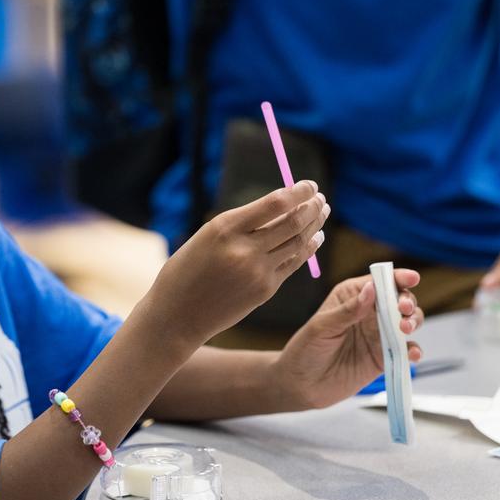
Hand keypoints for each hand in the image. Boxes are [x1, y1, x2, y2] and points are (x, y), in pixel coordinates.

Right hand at [140, 181, 329, 351]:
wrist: (177, 315)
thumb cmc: (187, 270)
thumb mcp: (206, 237)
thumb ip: (241, 223)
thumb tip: (280, 205)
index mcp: (224, 228)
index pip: (275, 203)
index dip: (299, 191)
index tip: (310, 185)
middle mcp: (244, 249)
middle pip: (293, 222)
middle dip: (312, 207)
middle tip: (320, 198)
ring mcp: (257, 272)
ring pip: (298, 242)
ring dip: (314, 224)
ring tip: (321, 212)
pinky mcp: (265, 290)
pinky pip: (293, 263)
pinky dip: (308, 247)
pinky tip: (314, 238)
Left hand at [270, 272, 423, 411]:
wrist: (301, 386)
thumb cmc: (305, 350)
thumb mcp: (322, 327)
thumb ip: (348, 310)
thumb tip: (371, 288)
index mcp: (352, 297)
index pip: (380, 281)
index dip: (398, 278)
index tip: (412, 279)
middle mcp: (369, 313)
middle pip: (399, 300)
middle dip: (408, 301)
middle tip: (403, 310)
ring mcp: (379, 336)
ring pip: (407, 322)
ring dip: (413, 322)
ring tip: (405, 329)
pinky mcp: (384, 358)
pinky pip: (405, 351)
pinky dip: (414, 350)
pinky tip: (412, 354)